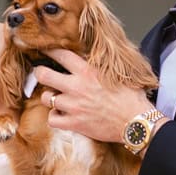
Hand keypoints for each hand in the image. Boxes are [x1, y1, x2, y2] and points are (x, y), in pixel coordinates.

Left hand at [32, 49, 149, 143]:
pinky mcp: (74, 123)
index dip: (50, 51)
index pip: (61, 55)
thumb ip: (100, 66)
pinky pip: (52, 119)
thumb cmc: (131, 98)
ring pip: (45, 98)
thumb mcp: (117, 74)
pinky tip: (61, 114)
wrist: (135, 121)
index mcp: (88, 71)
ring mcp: (73, 106)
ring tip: (56, 97)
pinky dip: (54, 117)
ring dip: (49, 97)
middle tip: (41, 74)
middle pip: (43, 75)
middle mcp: (77, 87)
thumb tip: (91, 59)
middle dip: (39, 73)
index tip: (45, 51)